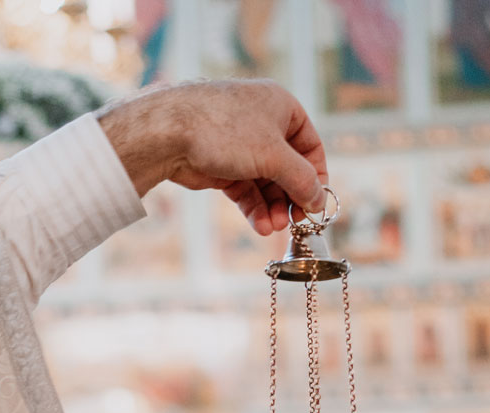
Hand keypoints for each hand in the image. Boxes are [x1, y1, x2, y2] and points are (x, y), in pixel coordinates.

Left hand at [99, 81, 326, 234]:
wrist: (170, 132)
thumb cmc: (225, 130)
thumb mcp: (274, 155)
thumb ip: (301, 179)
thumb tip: (319, 201)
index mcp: (281, 107)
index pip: (310, 145)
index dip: (316, 176)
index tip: (316, 204)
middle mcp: (263, 123)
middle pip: (288, 168)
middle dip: (290, 198)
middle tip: (294, 224)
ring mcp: (241, 146)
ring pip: (266, 183)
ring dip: (273, 208)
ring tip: (273, 228)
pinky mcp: (223, 166)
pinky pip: (246, 190)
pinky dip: (254, 208)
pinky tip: (260, 226)